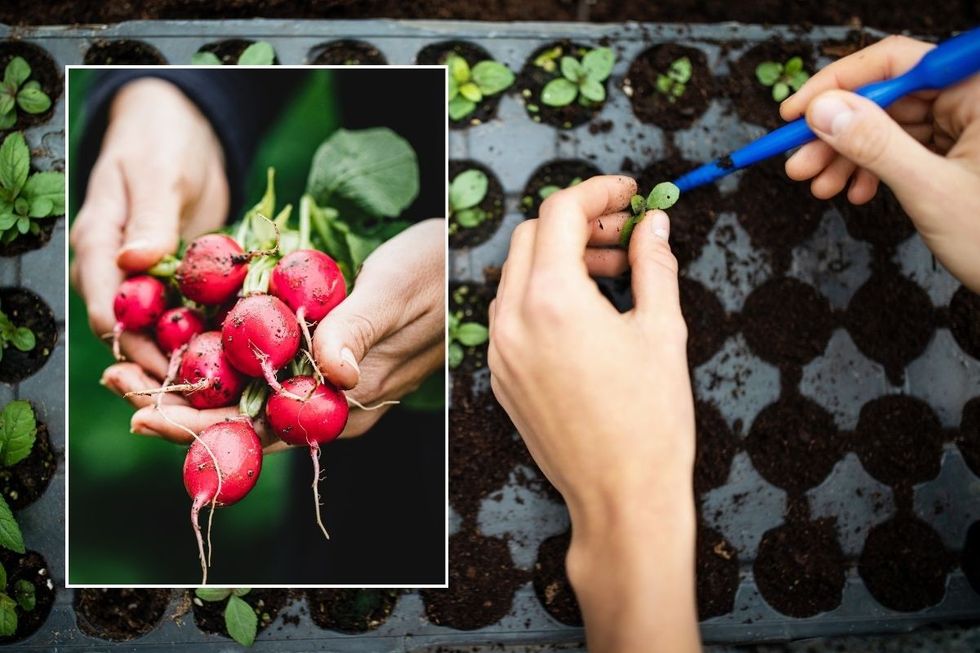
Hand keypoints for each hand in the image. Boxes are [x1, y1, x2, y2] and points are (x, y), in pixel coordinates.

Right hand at [70, 78, 228, 377]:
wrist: (182, 128)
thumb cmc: (162, 142)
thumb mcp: (159, 175)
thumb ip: (150, 220)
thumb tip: (134, 261)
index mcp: (102, 249)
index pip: (110, 313)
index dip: (137, 349)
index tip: (173, 373)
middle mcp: (121, 272)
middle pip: (134, 336)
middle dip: (164, 370)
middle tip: (205, 399)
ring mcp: (151, 279)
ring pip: (163, 333)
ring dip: (190, 361)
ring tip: (226, 392)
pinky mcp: (182, 280)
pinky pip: (192, 315)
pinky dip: (211, 336)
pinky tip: (242, 357)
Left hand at [103, 219, 445, 448]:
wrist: (457, 252)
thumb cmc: (434, 270)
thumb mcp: (396, 292)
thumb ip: (359, 330)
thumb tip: (330, 373)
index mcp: (349, 400)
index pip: (265, 430)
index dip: (202, 429)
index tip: (147, 416)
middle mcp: (331, 397)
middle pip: (245, 417)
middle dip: (178, 406)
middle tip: (116, 384)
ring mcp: (323, 374)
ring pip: (246, 391)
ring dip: (191, 380)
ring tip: (132, 366)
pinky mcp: (319, 347)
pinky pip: (261, 361)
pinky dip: (218, 354)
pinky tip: (184, 338)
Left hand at [488, 176, 698, 651]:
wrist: (622, 497)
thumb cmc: (651, 421)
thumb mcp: (663, 331)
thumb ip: (653, 264)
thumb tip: (652, 222)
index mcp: (553, 300)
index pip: (560, 213)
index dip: (597, 191)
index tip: (628, 192)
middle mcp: (514, 320)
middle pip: (531, 236)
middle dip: (578, 221)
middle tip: (625, 230)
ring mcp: (501, 350)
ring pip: (517, 273)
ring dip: (559, 258)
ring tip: (613, 271)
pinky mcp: (501, 376)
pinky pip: (512, 313)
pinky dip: (543, 294)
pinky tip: (586, 310)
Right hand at [780, 35, 979, 290]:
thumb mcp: (931, 190)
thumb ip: (876, 145)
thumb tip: (824, 111)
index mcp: (978, 91)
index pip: (895, 63)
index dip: (839, 83)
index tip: (797, 111)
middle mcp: (972, 101)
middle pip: (886, 98)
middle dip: (836, 133)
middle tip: (798, 162)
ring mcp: (966, 127)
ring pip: (888, 127)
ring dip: (847, 157)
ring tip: (819, 186)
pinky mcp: (958, 153)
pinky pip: (902, 149)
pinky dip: (872, 170)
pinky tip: (854, 192)